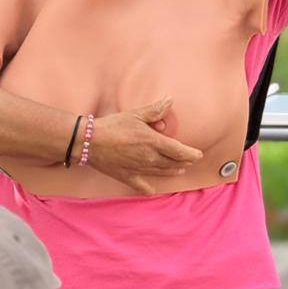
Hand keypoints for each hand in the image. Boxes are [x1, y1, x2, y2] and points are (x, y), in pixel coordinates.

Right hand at [87, 97, 202, 195]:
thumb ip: (155, 110)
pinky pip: (143, 186)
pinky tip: (153, 188)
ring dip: (173, 171)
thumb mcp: (135, 114)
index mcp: (154, 142)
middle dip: (184, 162)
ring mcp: (140, 170)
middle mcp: (150, 159)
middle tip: (190, 160)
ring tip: (178, 170)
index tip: (198, 154)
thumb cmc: (112, 125)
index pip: (180, 151)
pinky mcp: (128, 178)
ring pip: (162, 173)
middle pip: (174, 163)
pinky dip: (150, 187)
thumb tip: (170, 100)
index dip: (192, 154)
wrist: (89, 141)